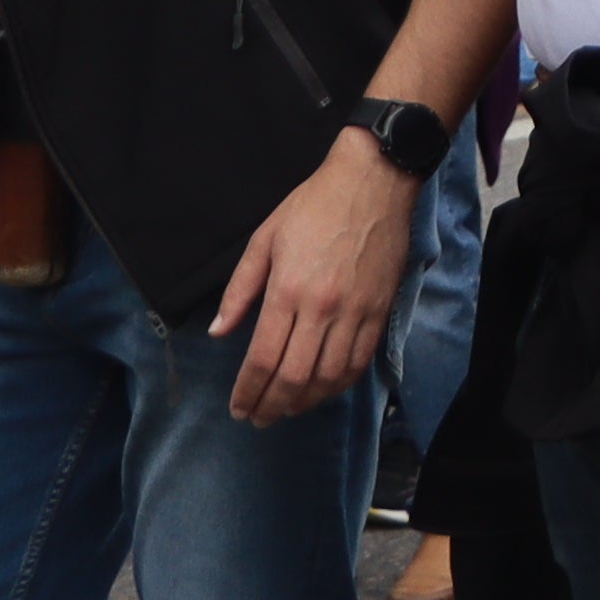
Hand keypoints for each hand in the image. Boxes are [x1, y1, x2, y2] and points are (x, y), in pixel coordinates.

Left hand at [208, 128, 422, 421]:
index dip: (247, 391)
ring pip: (329, 378)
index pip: (263, 359)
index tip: (238, 408)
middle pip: (294, 378)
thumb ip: (240, 289)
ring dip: (304, 402)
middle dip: (271, 406)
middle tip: (258, 418)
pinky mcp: (380, 311)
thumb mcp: (265, 238)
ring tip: (286, 409)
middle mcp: (323, 309)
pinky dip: (339, 386)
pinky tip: (322, 390)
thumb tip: (219, 332)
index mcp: (288, 290)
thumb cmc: (313, 205)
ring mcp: (356, 313)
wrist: (373, 181)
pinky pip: (359, 363)